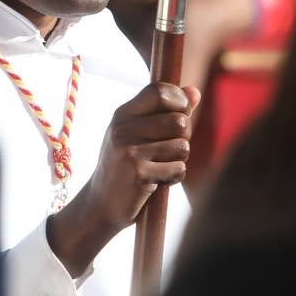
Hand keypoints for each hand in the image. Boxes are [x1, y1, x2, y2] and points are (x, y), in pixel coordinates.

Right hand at [47, 82, 200, 276]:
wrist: (100, 204)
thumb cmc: (124, 165)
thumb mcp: (137, 133)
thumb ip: (166, 112)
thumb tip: (195, 91)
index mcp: (122, 114)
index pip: (159, 91)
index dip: (179, 100)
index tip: (182, 113)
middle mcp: (123, 129)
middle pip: (178, 120)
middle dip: (184, 135)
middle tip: (171, 148)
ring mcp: (130, 151)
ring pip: (182, 145)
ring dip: (180, 159)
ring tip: (162, 165)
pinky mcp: (139, 174)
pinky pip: (179, 169)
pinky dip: (175, 177)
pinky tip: (158, 180)